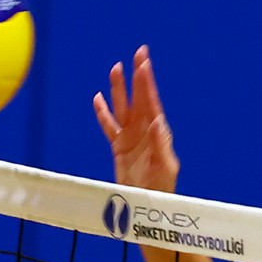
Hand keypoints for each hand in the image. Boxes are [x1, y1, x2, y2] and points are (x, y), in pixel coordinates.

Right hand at [93, 45, 178, 193]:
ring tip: (116, 69)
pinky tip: (97, 98)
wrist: (148, 207)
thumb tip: (155, 121)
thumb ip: (160, 144)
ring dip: (119, 89)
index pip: (151, 102)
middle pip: (139, 98)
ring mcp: (131, 138)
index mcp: (157, 132)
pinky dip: (103, 113)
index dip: (146, 82)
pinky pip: (109, 126)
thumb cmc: (162, 189)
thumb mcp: (165, 167)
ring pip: (123, 108)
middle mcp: (145, 131)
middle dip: (138, 77)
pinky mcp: (119, 148)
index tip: (143, 63)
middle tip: (138, 53)